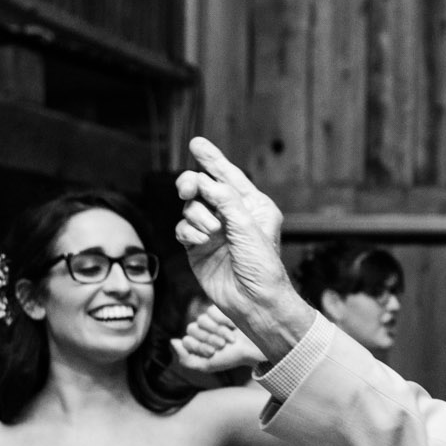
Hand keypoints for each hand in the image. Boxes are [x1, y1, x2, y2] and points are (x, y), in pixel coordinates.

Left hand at [171, 303, 265, 375]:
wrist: (254, 349)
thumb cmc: (232, 358)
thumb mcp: (207, 365)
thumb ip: (186, 359)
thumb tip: (173, 341)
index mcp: (197, 344)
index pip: (187, 340)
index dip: (199, 346)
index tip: (213, 352)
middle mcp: (201, 331)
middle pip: (192, 328)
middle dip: (208, 339)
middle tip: (222, 345)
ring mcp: (211, 320)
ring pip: (201, 320)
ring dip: (217, 331)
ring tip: (229, 338)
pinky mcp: (220, 310)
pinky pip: (211, 311)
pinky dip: (223, 320)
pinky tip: (233, 327)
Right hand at [173, 138, 300, 349]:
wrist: (254, 302)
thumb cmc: (262, 266)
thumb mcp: (248, 227)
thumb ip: (226, 201)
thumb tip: (204, 181)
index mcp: (252, 206)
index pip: (229, 176)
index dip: (212, 160)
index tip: (196, 143)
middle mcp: (231, 215)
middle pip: (202, 188)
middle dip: (192, 184)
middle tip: (188, 187)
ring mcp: (213, 231)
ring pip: (190, 208)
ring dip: (197, 216)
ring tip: (211, 233)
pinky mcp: (197, 248)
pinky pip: (183, 228)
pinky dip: (189, 232)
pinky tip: (200, 242)